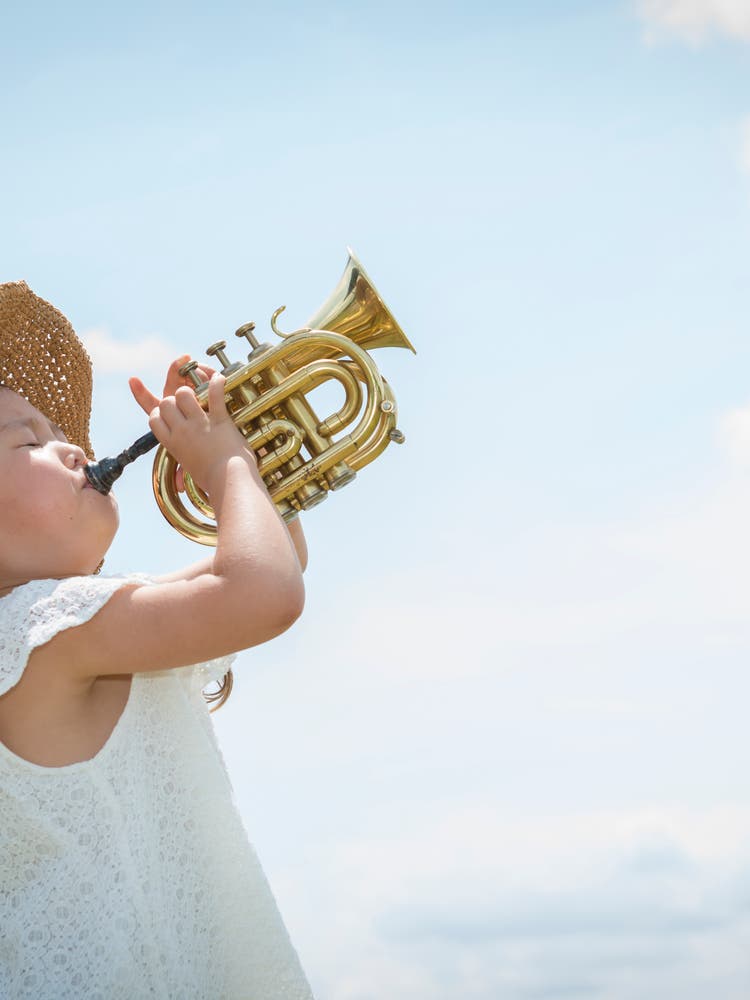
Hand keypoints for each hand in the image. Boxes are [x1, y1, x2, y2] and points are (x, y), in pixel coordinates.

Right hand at [129, 373, 251, 493]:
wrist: (230, 484)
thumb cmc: (214, 482)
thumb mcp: (192, 475)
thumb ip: (182, 474)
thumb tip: (176, 487)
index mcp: (172, 444)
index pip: (153, 419)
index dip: (159, 412)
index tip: (167, 413)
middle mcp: (181, 432)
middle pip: (165, 403)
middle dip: (174, 398)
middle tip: (188, 403)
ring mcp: (199, 424)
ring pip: (183, 394)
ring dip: (192, 390)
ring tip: (201, 393)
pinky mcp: (219, 420)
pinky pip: (214, 393)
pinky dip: (217, 383)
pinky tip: (220, 379)